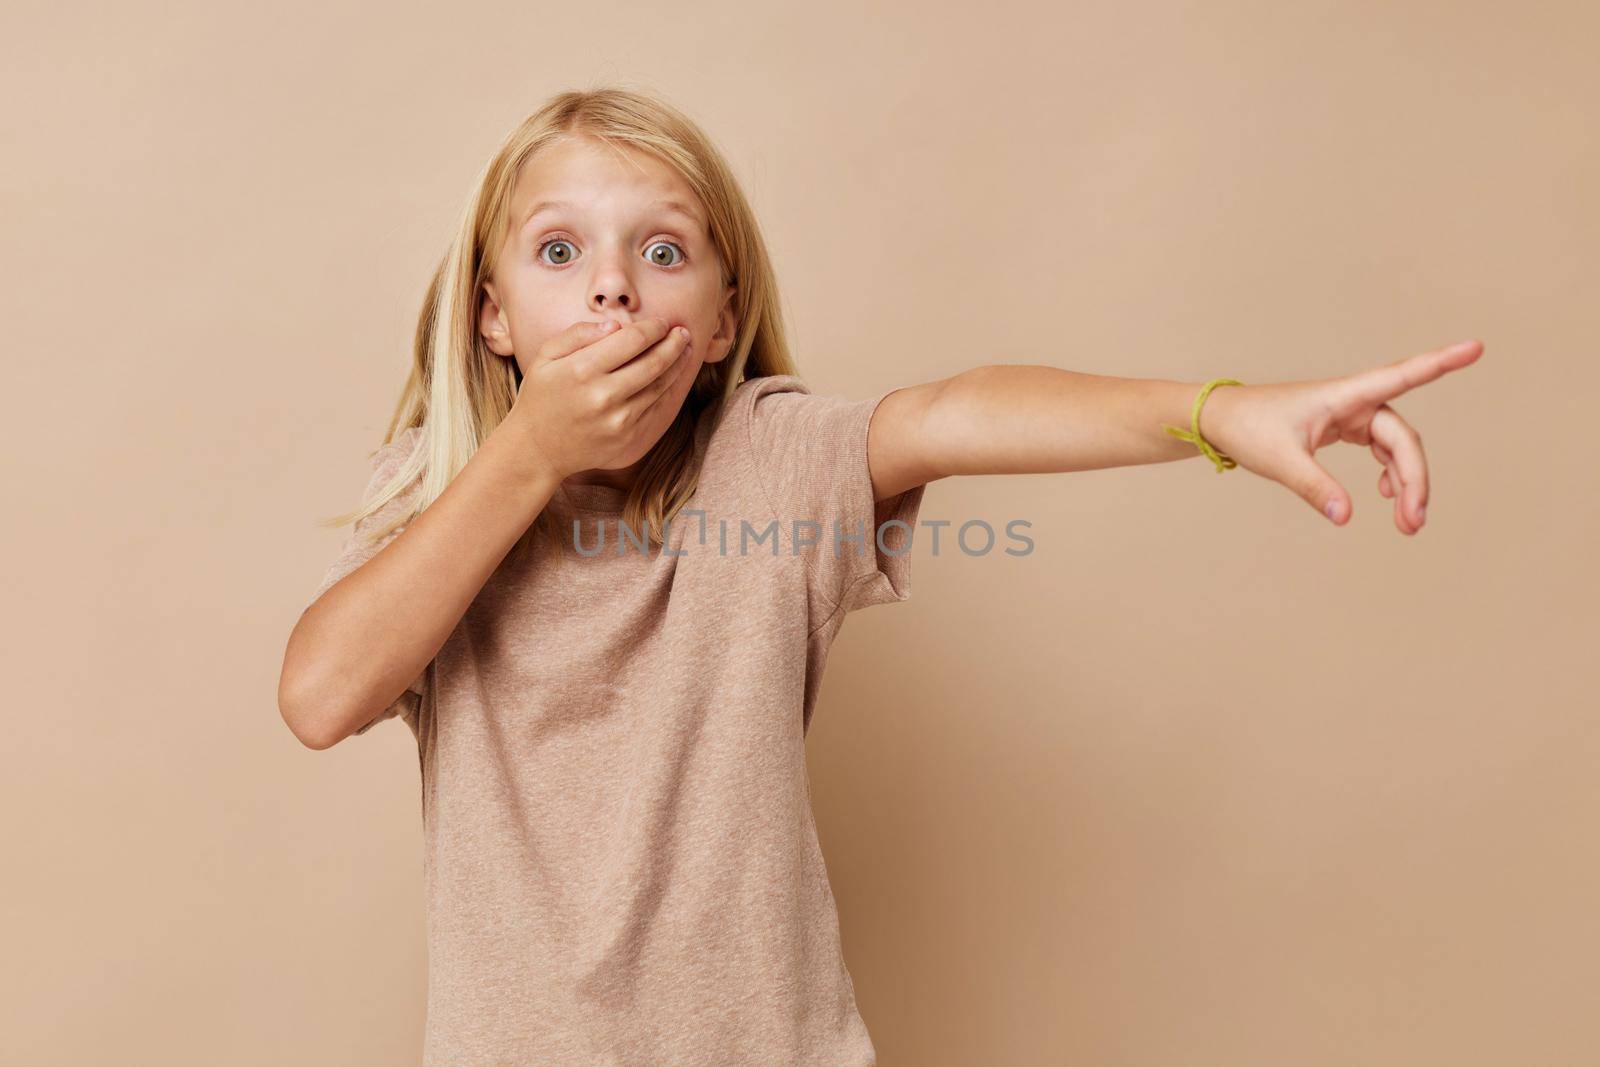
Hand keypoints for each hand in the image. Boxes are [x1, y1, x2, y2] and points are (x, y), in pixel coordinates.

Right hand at [508, 316, 698, 480]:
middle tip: (683, 332)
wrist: (538, 449)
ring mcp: (618, 420)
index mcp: (582, 370)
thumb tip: (615, 324)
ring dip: (677, 365)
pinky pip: (656, 409)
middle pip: (653, 362)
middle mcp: (604, 395)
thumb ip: (578, 334)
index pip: (632, 340)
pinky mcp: (628, 438)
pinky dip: (669, 390)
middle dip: (673, 343)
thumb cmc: (540, 396)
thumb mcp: (546, 356)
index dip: (653, 328)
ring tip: (684, 350)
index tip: (661, 322)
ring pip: (660, 386)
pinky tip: (673, 376)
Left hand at [1199, 339, 1483, 533]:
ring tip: (1407, 523)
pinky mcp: (1343, 428)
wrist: (1219, 421)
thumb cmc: (1247, 428)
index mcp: (1344, 396)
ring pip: (1395, 447)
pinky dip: (1390, 473)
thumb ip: (1315, 488)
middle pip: (1403, 437)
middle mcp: (1354, 401)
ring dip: (1405, 482)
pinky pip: (1380, 450)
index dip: (1441, 363)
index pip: (1402, 376)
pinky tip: (1387, 497)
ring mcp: (1350, 415)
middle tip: (1413, 523)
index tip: (1476, 348)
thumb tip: (1346, 517)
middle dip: (1415, 478)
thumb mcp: (1280, 462)